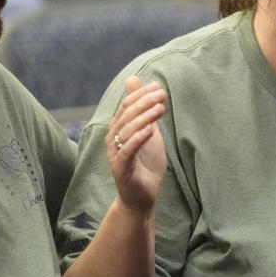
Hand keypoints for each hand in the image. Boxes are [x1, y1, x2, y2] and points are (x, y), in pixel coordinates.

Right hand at [107, 76, 166, 215]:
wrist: (142, 197)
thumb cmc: (145, 164)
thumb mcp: (147, 130)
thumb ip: (142, 109)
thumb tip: (133, 79)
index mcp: (118, 128)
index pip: (127, 105)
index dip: (142, 94)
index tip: (158, 86)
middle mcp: (113, 138)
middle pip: (127, 115)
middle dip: (145, 102)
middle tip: (162, 94)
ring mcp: (115, 153)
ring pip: (127, 130)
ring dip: (144, 117)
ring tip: (160, 108)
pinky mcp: (120, 168)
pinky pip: (127, 151)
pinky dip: (138, 139)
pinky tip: (150, 130)